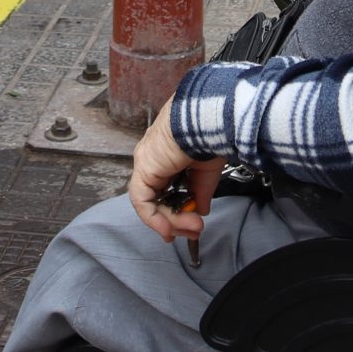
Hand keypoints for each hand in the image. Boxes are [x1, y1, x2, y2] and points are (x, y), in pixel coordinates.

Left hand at [126, 107, 224, 244]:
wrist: (206, 121)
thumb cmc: (210, 135)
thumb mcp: (208, 170)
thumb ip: (201, 191)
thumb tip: (201, 209)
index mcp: (168, 153)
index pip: (165, 187)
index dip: (175, 209)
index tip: (189, 224)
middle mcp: (154, 158)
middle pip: (157, 197)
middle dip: (175, 219)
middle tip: (193, 231)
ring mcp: (146, 163)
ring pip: (150, 201)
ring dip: (170, 221)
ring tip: (190, 228)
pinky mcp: (143, 169)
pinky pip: (142, 200)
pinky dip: (154, 218)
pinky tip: (169, 228)